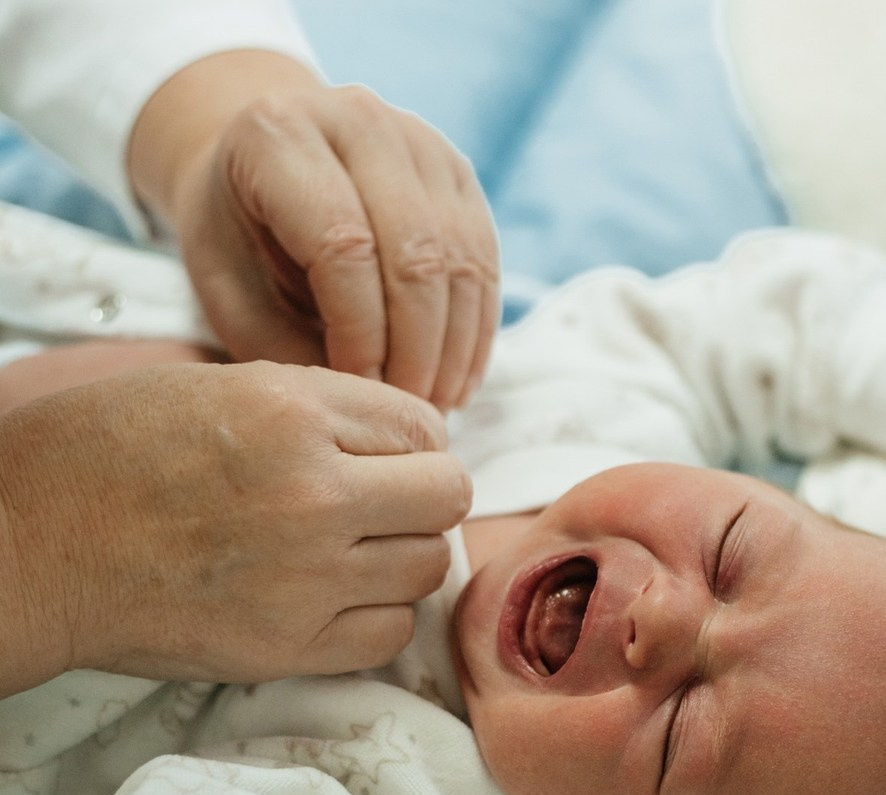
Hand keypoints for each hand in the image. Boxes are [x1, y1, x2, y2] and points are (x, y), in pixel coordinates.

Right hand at [0, 360, 470, 693]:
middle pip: (446, 497)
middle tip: (379, 503)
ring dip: (399, 557)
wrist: (26, 546)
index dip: (412, 442)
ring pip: (427, 568)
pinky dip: (375, 616)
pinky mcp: (288, 648)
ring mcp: (306, 580)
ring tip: (347, 550)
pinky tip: (332, 597)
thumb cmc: (105, 453)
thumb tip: (408, 439)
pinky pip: (390, 633)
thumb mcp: (214, 387)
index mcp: (290, 412)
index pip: (426, 427)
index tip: (383, 457)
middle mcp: (312, 495)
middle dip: (421, 496)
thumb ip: (321, 408)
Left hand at [131, 54, 498, 409]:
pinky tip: (457, 382)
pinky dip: (476, 333)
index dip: (361, 335)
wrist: (256, 165)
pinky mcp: (459, 172)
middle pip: (417, 254)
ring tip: (434, 407)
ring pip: (462, 261)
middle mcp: (357, 119)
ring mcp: (419, 141)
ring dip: (454, 350)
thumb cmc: (236, 238)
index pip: (344, 246)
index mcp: (280, 135)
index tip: (361, 395)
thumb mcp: (229, 293)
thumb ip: (289, 347)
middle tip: (406, 413)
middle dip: (418, 351)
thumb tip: (369, 406)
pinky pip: (485, 262)